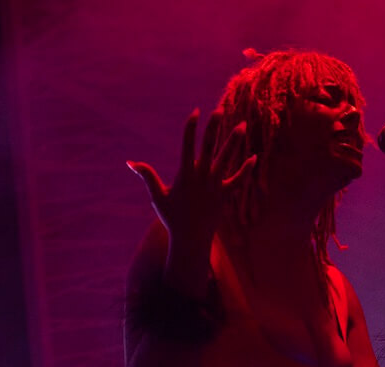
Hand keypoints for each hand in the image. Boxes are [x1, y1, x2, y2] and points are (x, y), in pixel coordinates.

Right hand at [126, 108, 255, 240]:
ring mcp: (215, 184)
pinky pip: (238, 179)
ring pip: (227, 158)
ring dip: (234, 141)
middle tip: (220, 110)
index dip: (191, 127)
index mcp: (186, 174)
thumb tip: (130, 162)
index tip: (196, 112)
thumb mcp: (157, 197)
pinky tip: (254, 157)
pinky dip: (246, 169)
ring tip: (243, 125)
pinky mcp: (225, 194)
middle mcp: (202, 176)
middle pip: (209, 146)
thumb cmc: (172, 217)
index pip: (188, 145)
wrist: (191, 238)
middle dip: (214, 127)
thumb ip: (147, 176)